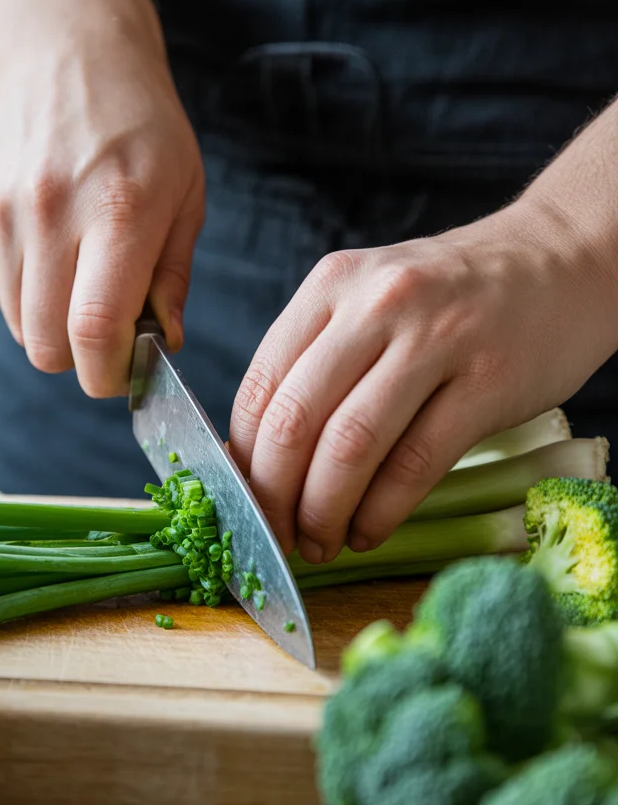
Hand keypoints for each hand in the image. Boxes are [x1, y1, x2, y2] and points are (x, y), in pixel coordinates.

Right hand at [0, 0, 203, 397]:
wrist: (69, 56)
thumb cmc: (142, 128)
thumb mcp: (187, 194)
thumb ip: (172, 277)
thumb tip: (164, 344)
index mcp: (118, 211)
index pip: (95, 330)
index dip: (108, 374)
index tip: (125, 374)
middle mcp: (52, 212)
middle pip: (48, 343)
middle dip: (81, 360)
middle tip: (108, 337)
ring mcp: (4, 212)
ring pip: (20, 325)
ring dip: (53, 325)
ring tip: (82, 280)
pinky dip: (27, 293)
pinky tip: (53, 251)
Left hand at [229, 200, 617, 560]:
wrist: (560, 261)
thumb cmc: (453, 294)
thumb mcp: (370, 297)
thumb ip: (316, 359)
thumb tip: (260, 457)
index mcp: (331, 284)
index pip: (261, 385)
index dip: (243, 459)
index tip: (244, 500)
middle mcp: (375, 304)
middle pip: (296, 421)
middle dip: (274, 496)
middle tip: (277, 535)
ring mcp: (435, 339)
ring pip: (351, 447)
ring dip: (324, 512)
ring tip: (321, 543)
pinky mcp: (488, 381)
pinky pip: (416, 463)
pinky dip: (381, 512)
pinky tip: (368, 532)